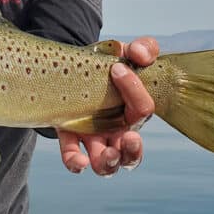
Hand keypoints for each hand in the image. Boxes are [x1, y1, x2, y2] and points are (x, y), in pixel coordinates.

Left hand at [57, 36, 158, 176]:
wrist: (78, 66)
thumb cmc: (109, 63)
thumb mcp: (127, 52)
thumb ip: (143, 48)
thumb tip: (140, 54)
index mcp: (134, 111)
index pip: (142, 108)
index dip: (134, 90)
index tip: (117, 68)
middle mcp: (118, 131)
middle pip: (131, 153)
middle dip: (133, 150)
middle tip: (129, 137)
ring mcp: (95, 137)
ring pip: (106, 164)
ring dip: (108, 163)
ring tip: (107, 156)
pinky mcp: (71, 135)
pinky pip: (73, 156)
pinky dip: (75, 163)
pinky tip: (78, 163)